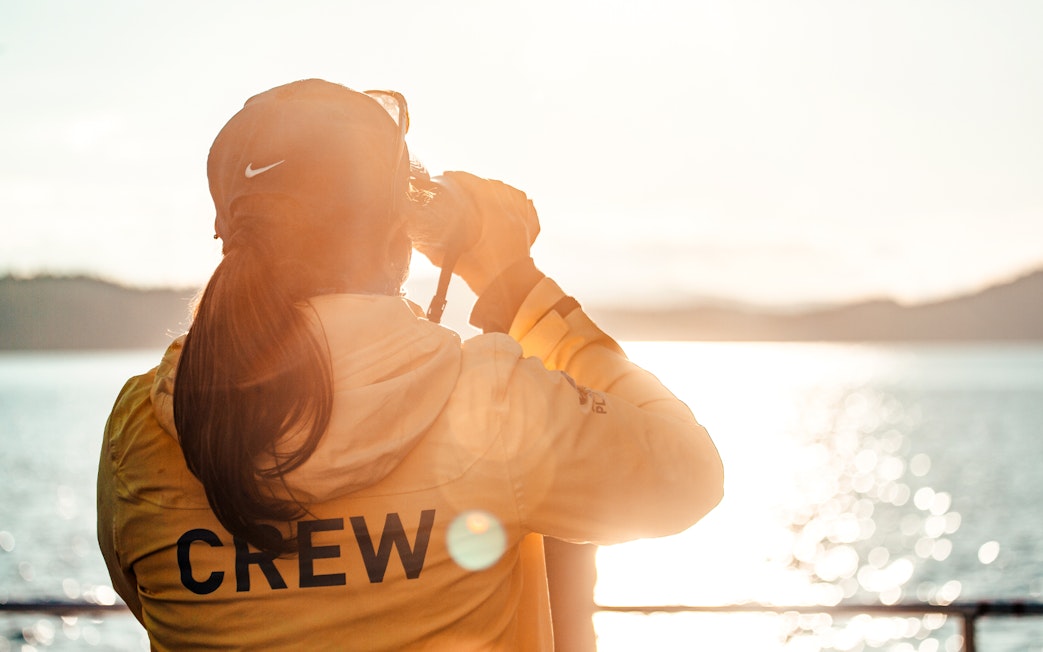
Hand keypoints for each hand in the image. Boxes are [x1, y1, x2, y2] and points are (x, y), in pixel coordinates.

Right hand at [409, 171, 539, 295]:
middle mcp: (512, 215)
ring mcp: (523, 222)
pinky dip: (515, 199)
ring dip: (493, 188)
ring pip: (510, 193)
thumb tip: (418, 244)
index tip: (448, 176)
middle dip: (475, 182)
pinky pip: (525, 206)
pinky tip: (507, 199)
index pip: (477, 186)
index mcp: (496, 217)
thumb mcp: (461, 262)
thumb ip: (437, 253)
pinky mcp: (528, 230)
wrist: (515, 295)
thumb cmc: (489, 279)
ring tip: (479, 189)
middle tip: (459, 184)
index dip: (460, 178)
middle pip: (493, 186)